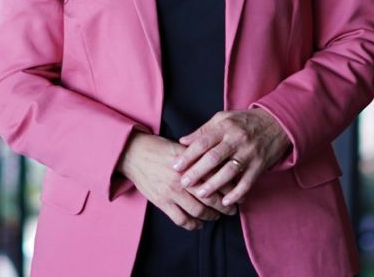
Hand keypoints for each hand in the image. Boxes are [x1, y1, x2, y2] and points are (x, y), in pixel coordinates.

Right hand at [118, 131, 235, 229]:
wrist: (133, 154)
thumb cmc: (159, 148)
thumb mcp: (182, 147)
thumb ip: (200, 156)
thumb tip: (220, 164)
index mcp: (191, 163)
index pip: (217, 178)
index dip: (231, 189)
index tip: (239, 194)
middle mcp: (184, 178)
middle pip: (212, 197)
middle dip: (226, 206)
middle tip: (233, 209)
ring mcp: (172, 192)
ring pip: (199, 211)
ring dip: (211, 216)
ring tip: (217, 216)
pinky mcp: (162, 202)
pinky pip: (181, 219)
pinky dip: (193, 225)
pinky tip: (199, 224)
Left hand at [171, 109, 292, 206]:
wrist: (277, 123)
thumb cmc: (245, 121)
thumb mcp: (224, 119)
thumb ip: (203, 130)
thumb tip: (182, 141)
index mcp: (225, 127)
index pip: (203, 142)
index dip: (188, 155)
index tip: (175, 166)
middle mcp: (237, 140)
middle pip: (214, 158)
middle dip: (197, 172)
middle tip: (184, 183)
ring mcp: (249, 154)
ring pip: (229, 172)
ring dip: (214, 184)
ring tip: (200, 194)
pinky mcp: (259, 165)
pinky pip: (247, 182)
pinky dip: (236, 193)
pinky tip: (226, 201)